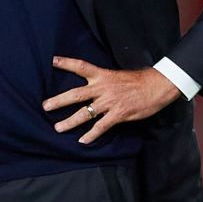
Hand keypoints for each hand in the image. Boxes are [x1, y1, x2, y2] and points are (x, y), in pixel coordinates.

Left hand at [42, 57, 180, 145]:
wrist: (157, 86)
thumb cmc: (139, 81)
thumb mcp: (118, 76)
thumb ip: (104, 82)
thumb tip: (93, 88)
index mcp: (103, 75)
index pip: (81, 66)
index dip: (67, 63)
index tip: (53, 61)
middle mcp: (103, 88)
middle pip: (76, 94)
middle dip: (59, 101)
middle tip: (45, 106)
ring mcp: (110, 102)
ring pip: (85, 113)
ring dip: (70, 121)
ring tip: (58, 128)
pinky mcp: (118, 114)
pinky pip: (101, 126)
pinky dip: (91, 134)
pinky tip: (83, 140)